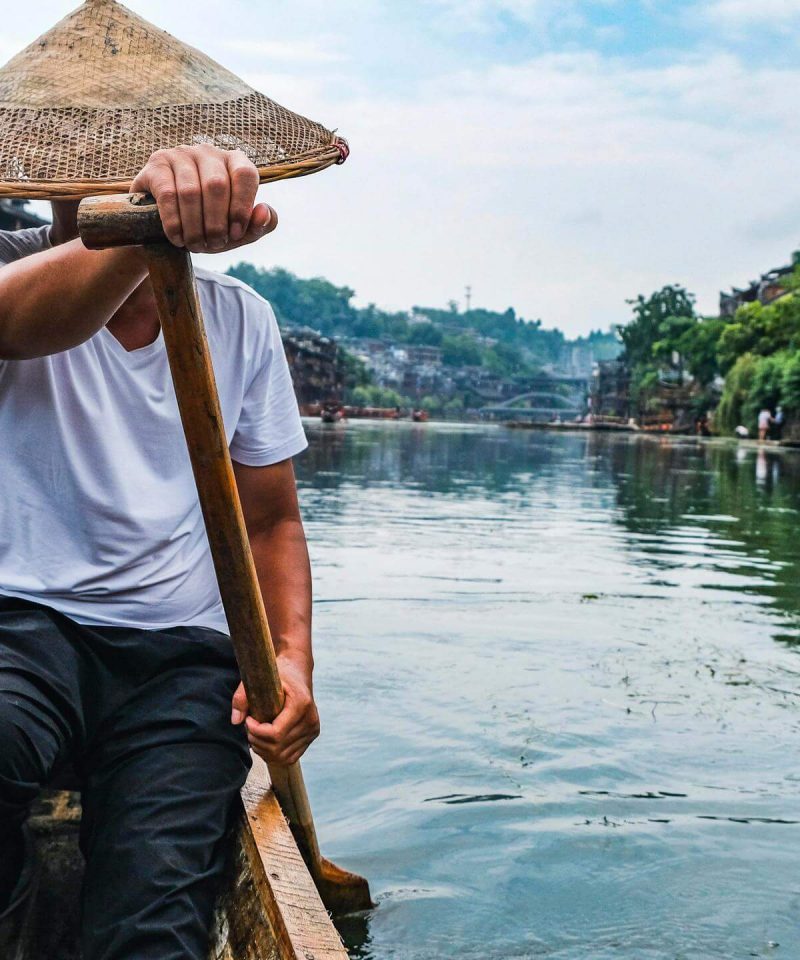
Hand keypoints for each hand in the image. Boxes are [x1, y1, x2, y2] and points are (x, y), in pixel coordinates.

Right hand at [130, 145, 277, 253]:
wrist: (167, 226)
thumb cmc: (209, 225)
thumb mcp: (238, 232)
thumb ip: (259, 225)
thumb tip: (264, 212)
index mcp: (234, 161)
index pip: (245, 174)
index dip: (241, 207)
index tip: (235, 234)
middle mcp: (208, 152)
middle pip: (216, 185)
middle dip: (216, 223)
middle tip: (214, 245)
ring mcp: (180, 154)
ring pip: (190, 191)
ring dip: (194, 226)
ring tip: (195, 245)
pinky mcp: (156, 164)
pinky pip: (167, 194)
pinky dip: (174, 222)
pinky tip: (177, 238)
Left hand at [231, 656, 319, 765]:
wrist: (297, 670)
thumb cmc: (278, 673)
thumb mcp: (259, 678)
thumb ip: (242, 697)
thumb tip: (236, 721)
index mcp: (302, 704)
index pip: (276, 733)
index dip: (256, 732)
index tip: (248, 719)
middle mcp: (311, 719)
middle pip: (278, 748)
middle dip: (257, 741)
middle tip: (249, 727)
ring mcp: (313, 730)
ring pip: (283, 757)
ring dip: (264, 750)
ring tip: (256, 734)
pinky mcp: (312, 736)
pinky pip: (290, 757)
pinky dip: (274, 754)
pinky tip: (265, 741)